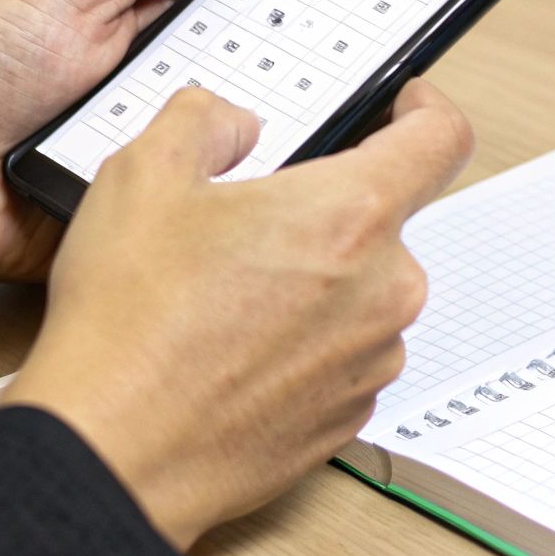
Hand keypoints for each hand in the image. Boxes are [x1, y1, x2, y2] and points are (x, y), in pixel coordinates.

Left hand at [0, 0, 264, 279]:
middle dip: (289, 75)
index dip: (283, 1)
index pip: (235, 11)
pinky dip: (210, 198)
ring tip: (292, 119)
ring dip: (250, 137)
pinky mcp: (137, 215)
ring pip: (231, 148)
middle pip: (248, 82)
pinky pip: (192, 209)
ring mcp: (149, 154)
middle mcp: (155, 92)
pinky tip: (240, 182)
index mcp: (143, 27)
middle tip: (341, 62)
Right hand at [5, 81, 473, 549]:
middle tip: (241, 223)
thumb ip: (204, 119)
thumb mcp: (142, 173)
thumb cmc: (131, 322)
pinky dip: (298, 343)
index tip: (402, 106)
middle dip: (320, 212)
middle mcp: (384, 291)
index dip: (424, 108)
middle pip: (380, 222)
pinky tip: (228, 349)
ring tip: (221, 296)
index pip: (440, 139)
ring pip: (357, 293)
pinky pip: (338, 355)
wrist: (114, 449)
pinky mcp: (345, 417)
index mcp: (351, 215)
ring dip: (310, 282)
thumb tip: (232, 122)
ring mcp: (370, 362)